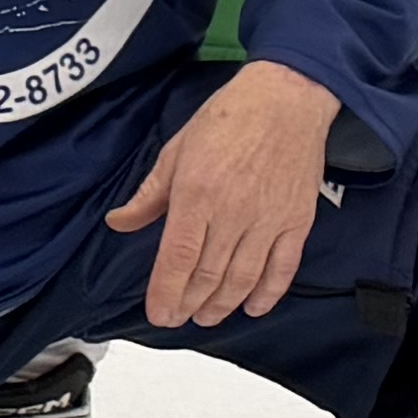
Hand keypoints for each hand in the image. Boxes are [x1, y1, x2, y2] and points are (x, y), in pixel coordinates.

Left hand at [107, 59, 340, 327]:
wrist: (287, 98)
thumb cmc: (229, 118)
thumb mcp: (176, 151)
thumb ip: (149, 195)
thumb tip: (120, 222)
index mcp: (197, 194)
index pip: (177, 258)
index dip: (166, 292)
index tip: (158, 313)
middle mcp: (233, 213)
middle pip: (208, 275)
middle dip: (188, 304)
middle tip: (176, 318)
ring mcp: (268, 219)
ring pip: (243, 278)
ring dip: (223, 304)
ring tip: (206, 317)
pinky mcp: (297, 221)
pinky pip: (283, 268)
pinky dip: (268, 293)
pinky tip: (254, 307)